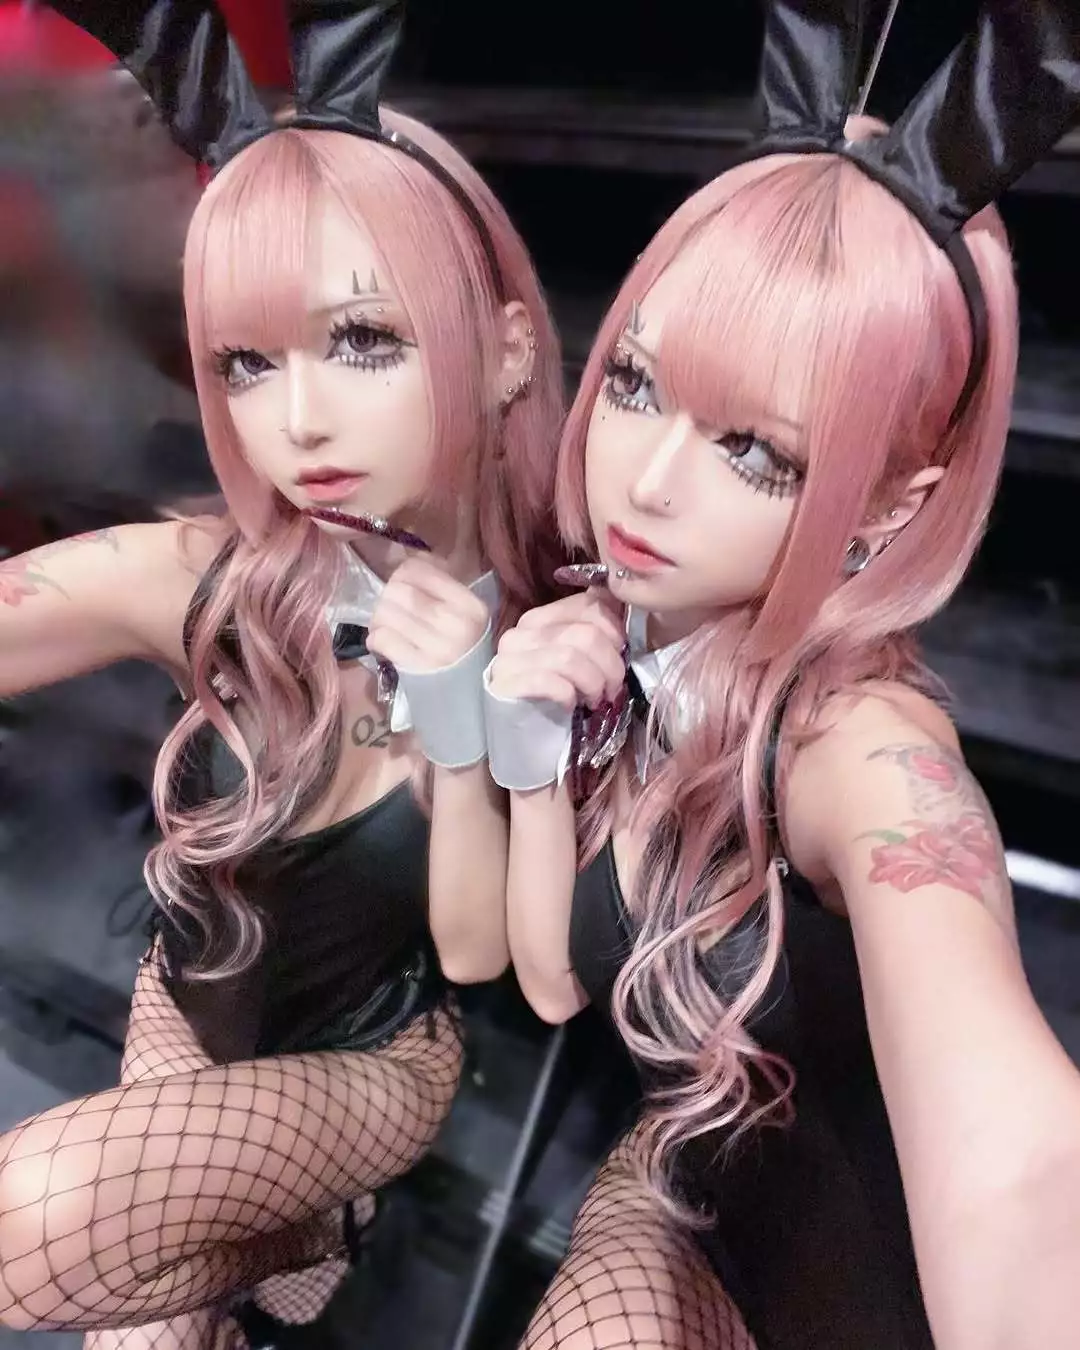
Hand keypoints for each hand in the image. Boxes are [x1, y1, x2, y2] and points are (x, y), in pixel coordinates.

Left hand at [366, 557, 488, 671]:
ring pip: (386, 613)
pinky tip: (383, 644)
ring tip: (386, 627)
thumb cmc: (464, 649)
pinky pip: (382, 639)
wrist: (470, 696)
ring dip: (379, 619)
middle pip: (398, 591)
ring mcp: (437, 647)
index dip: (402, 574)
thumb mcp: (466, 614)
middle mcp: (455, 624)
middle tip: (391, 610)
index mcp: (469, 605)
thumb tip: (409, 558)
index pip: (419, 570)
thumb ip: (442, 585)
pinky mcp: (417, 668)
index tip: (403, 587)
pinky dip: (376, 639)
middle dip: (387, 598)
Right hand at [488, 590, 625, 708]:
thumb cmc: (554, 694)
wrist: (522, 732)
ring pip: (570, 657)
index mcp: (539, 619)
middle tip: (613, 687)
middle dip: (610, 664)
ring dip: (594, 683)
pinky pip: (549, 682)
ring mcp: (509, 658)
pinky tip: (572, 705)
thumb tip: (617, 599)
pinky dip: (569, 695)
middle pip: (585, 634)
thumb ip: (591, 628)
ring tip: (596, 699)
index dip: (615, 629)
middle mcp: (520, 633)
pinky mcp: (505, 685)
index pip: (587, 604)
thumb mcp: (577, 657)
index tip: (620, 654)